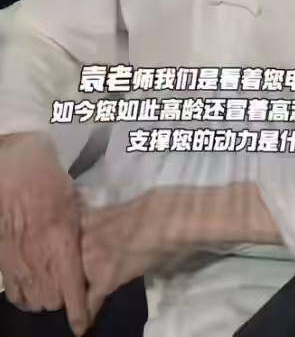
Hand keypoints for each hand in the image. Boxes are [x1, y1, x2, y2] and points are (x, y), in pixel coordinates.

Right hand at [0, 133, 88, 335]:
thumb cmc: (49, 181)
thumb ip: (78, 232)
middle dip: (64, 298)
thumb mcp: (74, 204)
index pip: (72, 293)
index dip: (78, 314)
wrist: (14, 172)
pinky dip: (24, 294)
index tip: (81, 327)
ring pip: (34, 300)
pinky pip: (14, 292)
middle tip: (70, 285)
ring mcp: (18, 263)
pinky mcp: (3, 260)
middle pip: (53, 301)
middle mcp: (40, 261)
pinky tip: (31, 283)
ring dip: (44, 297)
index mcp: (62, 246)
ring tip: (53, 283)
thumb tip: (86, 245)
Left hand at [80, 181, 281, 319]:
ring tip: (77, 302)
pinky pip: (91, 299)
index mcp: (91, 216)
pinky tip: (82, 327)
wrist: (175, 218)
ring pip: (77, 280)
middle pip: (70, 260)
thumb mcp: (127, 207)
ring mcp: (94, 258)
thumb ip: (109, 220)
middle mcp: (86, 236)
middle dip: (73, 270)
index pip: (69, 239)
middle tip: (77, 280)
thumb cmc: (160, 205)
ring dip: (79, 289)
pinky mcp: (107, 278)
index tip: (66, 260)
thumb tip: (109, 229)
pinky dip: (87, 314)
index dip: (69, 252)